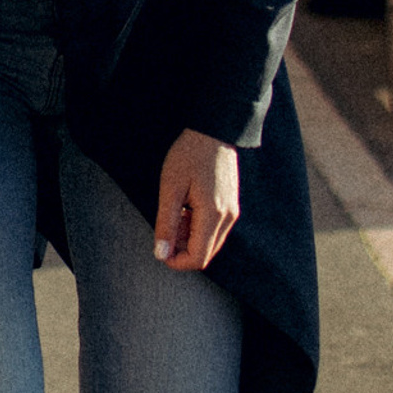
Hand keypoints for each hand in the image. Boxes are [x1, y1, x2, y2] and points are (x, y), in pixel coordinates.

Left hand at [155, 129, 240, 271]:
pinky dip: (198, 228)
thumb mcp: (171, 188)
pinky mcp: (231, 205)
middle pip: (205, 254)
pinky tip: (187, 208)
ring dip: (190, 239)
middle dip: (182, 250)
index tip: (160, 249)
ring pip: (210, 243)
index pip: (198, 258)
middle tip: (166, 227)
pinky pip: (215, 230)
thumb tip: (161, 254)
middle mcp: (228, 218)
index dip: (176, 261)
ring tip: (176, 213)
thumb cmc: (189, 155)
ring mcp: (232, 212)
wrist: (214, 130)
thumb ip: (167, 224)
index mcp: (213, 215)